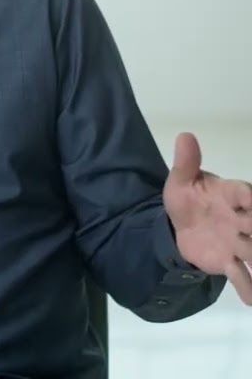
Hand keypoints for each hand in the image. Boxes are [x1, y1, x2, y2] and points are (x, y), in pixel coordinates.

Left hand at [163, 132, 251, 304]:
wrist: (179, 228)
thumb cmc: (188, 200)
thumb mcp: (180, 182)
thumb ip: (185, 164)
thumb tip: (184, 136)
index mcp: (232, 194)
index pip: (246, 193)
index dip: (251, 197)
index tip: (250, 200)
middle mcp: (242, 218)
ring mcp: (239, 242)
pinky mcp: (230, 261)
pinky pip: (242, 275)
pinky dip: (249, 287)